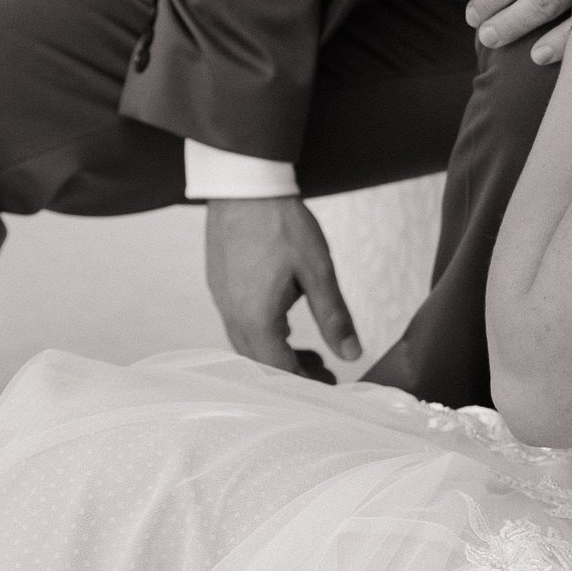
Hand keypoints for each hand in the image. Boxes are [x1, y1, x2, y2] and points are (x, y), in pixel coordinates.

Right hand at [204, 195, 359, 380]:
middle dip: (292, 373)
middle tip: (324, 371)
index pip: (280, 370)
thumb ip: (334, 317)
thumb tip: (352, 354)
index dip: (306, 384)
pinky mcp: (218, 285)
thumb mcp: (317, 271)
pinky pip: (239, 324)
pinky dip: (263, 334)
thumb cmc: (282, 224)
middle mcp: (233, 315)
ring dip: (276, 354)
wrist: (243, 185)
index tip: (331, 385)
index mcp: (257, 318)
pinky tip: (282, 320)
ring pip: (247, 345)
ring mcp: (221, 300)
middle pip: (259, 363)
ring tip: (308, 350)